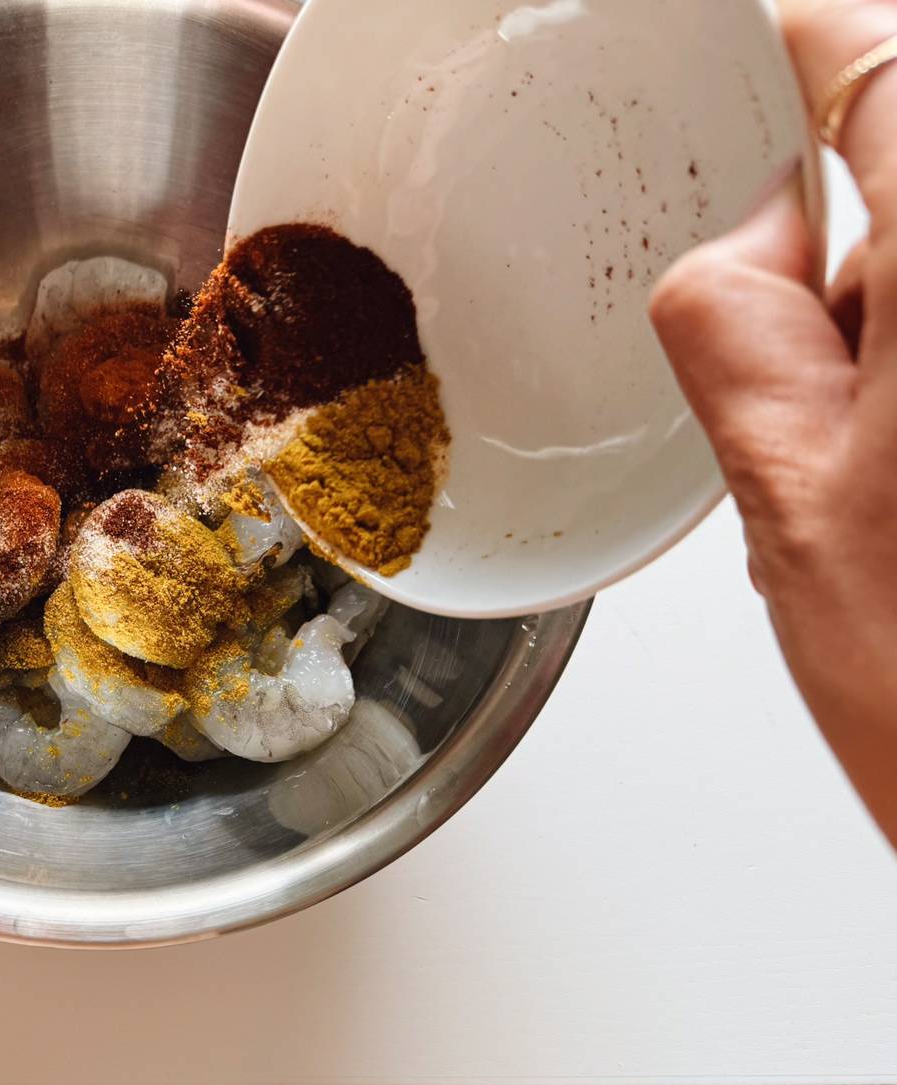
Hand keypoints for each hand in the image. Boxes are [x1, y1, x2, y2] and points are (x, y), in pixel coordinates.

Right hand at [648, 0, 896, 844]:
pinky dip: (896, 353)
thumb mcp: (787, 503)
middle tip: (831, 331)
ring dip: (893, 307)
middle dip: (872, 199)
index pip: (883, 54)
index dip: (816, 36)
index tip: (776, 36)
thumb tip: (756, 231)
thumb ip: (738, 323)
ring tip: (889, 439)